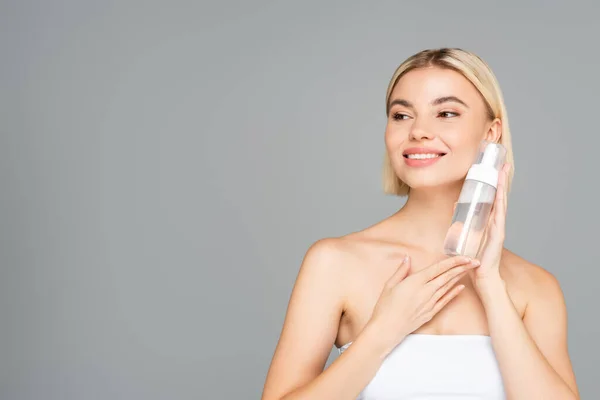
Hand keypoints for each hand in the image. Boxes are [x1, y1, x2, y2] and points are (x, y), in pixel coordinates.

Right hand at [367, 255, 479, 354]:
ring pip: (447, 287)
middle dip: (461, 268)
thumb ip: (401, 270)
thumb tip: (407, 258)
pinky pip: (445, 301)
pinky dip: (453, 294)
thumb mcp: (389, 285)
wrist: (387, 329)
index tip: (464, 256)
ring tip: (469, 270)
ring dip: (459, 278)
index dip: (452, 262)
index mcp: (415, 282)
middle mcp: (425, 292)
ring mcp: (429, 303)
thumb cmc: (385, 307)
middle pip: (446, 277)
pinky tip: (461, 288)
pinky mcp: (430, 313)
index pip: (437, 268)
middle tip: (474, 261)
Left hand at [469, 163, 510, 289]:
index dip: (495, 183)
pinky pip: (499, 216)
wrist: (482, 276)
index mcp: (490, 221)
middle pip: (500, 196)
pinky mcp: (497, 235)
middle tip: (503, 163)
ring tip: (503, 172)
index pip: (494, 198)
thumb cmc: (475, 257)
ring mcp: (498, 228)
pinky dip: (501, 204)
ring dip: (502, 187)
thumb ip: (463, 219)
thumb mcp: (466, 232)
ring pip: (501, 203)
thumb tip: (456, 204)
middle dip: (501, 179)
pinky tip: (501, 194)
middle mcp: (496, 222)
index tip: (496, 168)